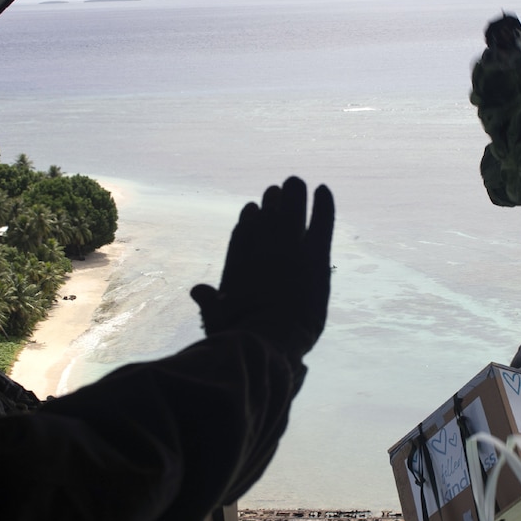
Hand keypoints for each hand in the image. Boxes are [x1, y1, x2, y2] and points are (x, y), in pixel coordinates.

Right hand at [191, 176, 333, 358]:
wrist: (270, 338)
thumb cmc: (242, 336)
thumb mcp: (218, 320)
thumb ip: (209, 303)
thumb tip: (195, 289)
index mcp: (240, 264)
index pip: (244, 236)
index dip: (249, 222)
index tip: (252, 210)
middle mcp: (262, 251)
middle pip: (268, 217)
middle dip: (273, 201)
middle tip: (276, 189)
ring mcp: (289, 250)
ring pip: (292, 212)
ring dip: (293, 195)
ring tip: (293, 182)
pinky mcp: (314, 255)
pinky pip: (322, 222)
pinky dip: (324, 204)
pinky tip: (324, 188)